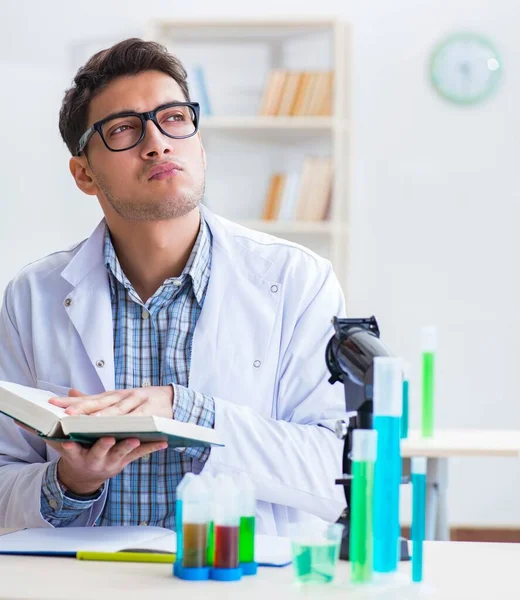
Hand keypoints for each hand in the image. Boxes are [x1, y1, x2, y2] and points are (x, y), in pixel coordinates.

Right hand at [16, 388, 167, 494]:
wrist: (87, 474)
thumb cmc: (78, 448)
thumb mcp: (66, 436)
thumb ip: (67, 416)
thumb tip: (62, 396)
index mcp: (76, 452)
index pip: (71, 449)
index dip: (70, 447)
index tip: (69, 443)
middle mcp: (93, 459)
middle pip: (98, 452)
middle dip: (102, 446)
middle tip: (108, 439)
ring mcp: (111, 461)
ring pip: (120, 453)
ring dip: (128, 446)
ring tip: (136, 439)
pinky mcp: (126, 460)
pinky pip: (139, 454)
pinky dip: (151, 447)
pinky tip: (163, 442)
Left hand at [49, 385, 173, 418]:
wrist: (173, 399)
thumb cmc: (141, 402)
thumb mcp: (117, 399)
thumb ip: (95, 399)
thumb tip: (70, 393)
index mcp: (114, 395)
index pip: (90, 398)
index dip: (73, 402)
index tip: (53, 404)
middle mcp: (124, 396)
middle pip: (101, 403)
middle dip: (85, 408)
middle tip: (68, 414)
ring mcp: (138, 403)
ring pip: (119, 411)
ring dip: (105, 417)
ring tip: (90, 423)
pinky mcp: (150, 412)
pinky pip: (139, 419)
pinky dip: (131, 423)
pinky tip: (122, 428)